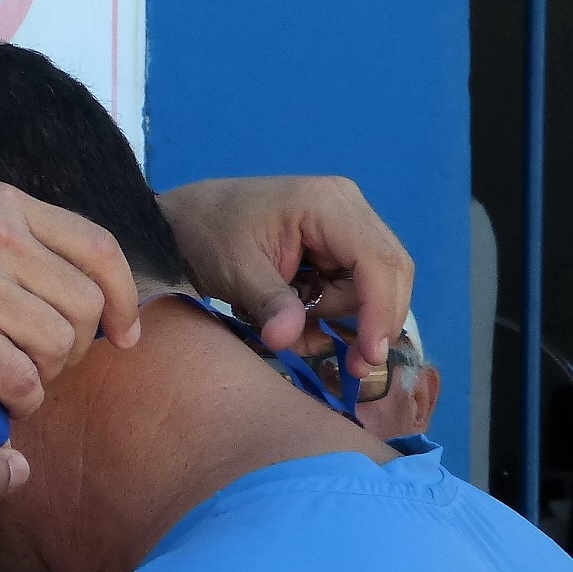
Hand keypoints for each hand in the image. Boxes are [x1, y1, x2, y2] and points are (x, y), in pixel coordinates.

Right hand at [0, 183, 141, 418]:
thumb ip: (16, 242)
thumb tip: (83, 285)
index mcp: (4, 203)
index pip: (99, 248)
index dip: (124, 298)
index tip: (124, 335)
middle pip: (83, 303)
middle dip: (78, 348)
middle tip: (48, 367)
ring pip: (56, 342)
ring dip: (47, 376)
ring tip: (21, 383)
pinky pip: (17, 372)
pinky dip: (21, 397)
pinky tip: (4, 401)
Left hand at [158, 176, 413, 374]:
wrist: (183, 223)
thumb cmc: (208, 235)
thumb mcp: (235, 272)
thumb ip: (269, 304)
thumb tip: (288, 340)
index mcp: (329, 204)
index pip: (377, 261)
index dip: (381, 311)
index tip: (370, 356)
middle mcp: (348, 210)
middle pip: (389, 274)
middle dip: (372, 321)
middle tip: (354, 367)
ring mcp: (345, 227)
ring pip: (370, 288)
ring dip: (337, 318)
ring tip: (286, 322)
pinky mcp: (335, 247)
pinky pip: (350, 289)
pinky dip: (328, 313)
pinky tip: (292, 315)